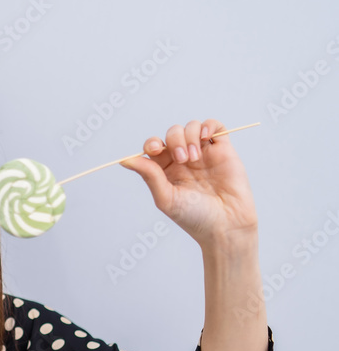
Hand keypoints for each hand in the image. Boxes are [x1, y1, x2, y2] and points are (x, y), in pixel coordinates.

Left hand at [118, 119, 258, 246]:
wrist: (226, 225)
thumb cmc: (195, 217)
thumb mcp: (166, 198)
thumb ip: (149, 175)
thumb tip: (125, 160)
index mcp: (166, 172)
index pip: (154, 148)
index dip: (151, 143)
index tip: (154, 149)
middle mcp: (183, 161)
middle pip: (172, 134)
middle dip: (174, 141)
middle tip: (182, 160)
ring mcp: (203, 154)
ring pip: (191, 127)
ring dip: (190, 136)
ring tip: (195, 158)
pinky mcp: (223, 150)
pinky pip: (214, 126)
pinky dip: (208, 125)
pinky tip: (205, 136)